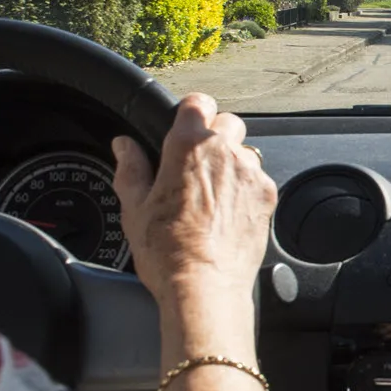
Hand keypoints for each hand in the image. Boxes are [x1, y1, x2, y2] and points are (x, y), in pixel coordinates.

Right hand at [113, 94, 276, 305]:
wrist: (204, 287)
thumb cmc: (167, 252)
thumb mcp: (134, 207)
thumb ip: (130, 168)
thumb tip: (124, 146)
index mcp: (187, 146)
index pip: (197, 103)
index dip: (190, 112)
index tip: (184, 125)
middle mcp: (224, 152)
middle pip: (226, 123)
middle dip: (213, 136)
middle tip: (195, 164)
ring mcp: (251, 173)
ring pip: (244, 151)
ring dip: (231, 162)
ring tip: (212, 194)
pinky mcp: (267, 195)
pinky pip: (258, 178)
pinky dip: (246, 187)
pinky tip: (227, 213)